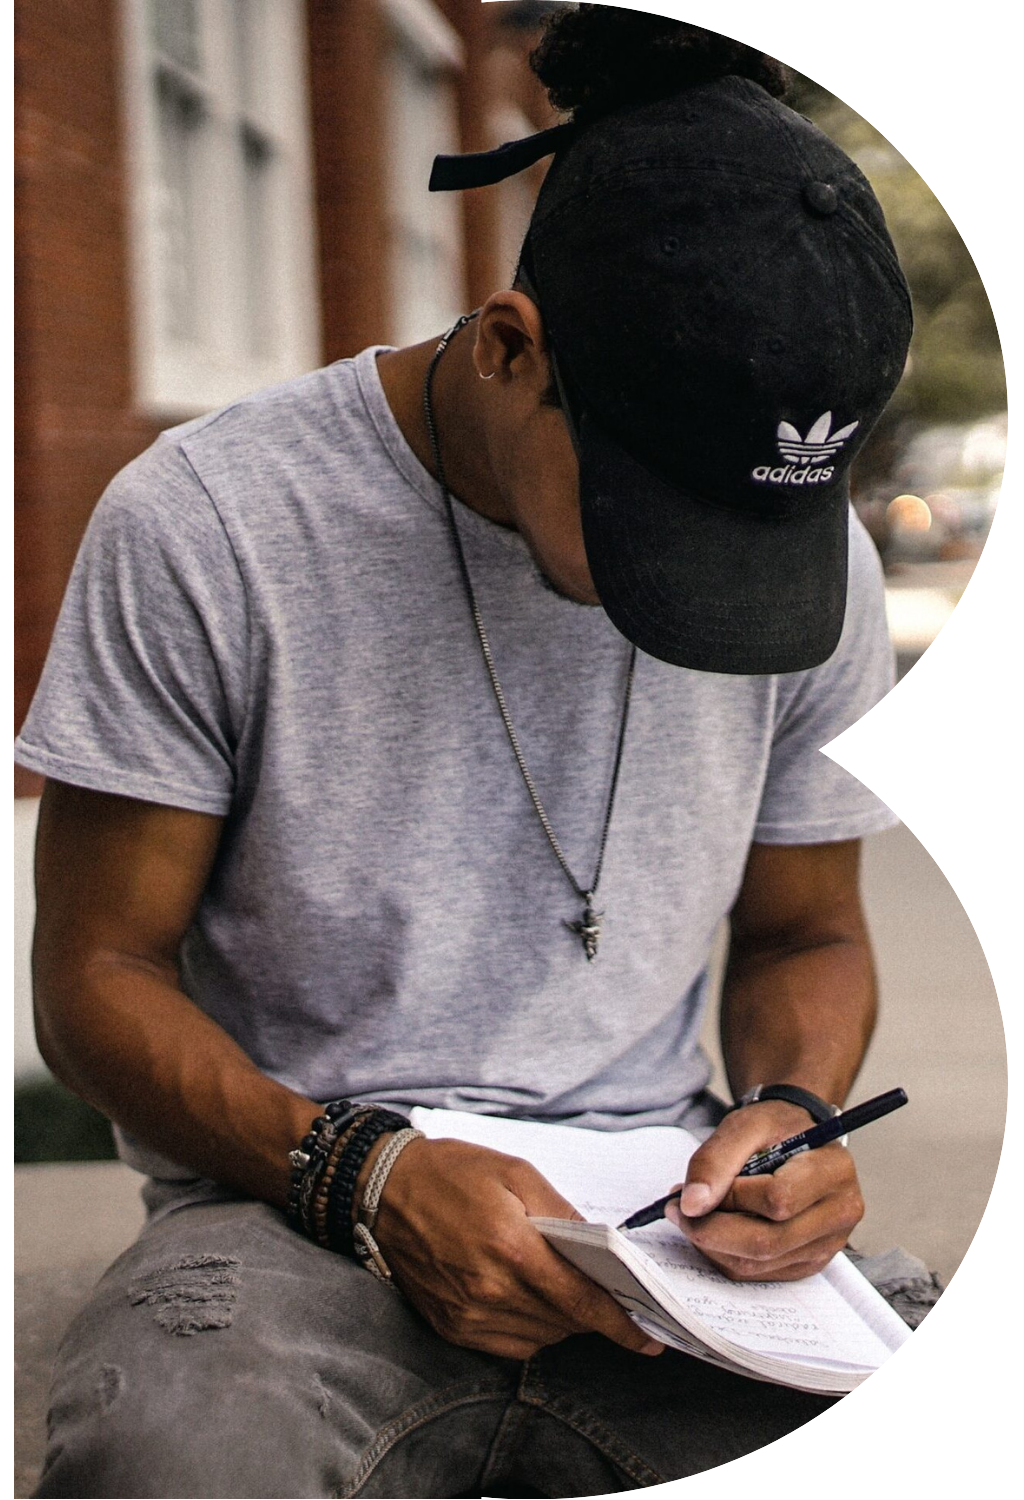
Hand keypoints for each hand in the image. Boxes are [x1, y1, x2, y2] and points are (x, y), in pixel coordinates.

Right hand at [368, 1135, 664, 1359]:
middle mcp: (491, 1290)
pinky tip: (526, 1296)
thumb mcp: (515, 1172)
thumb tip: (600, 1249)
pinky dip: (529, 1328)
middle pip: (565, 1322)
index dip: (620, 1323)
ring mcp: (468, 1315)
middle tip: (607, 1292)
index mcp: (512, 1248)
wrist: (382, 1190)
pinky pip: (509, 1344)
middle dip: (592, 1311)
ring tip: (559, 1284)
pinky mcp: (451, 1327)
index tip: (648, 1337)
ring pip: (541, 1337)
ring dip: (561, 1319)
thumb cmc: (452, 1172)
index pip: (581, 1301)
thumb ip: (562, 1212)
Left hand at [664, 1101, 863, 1281]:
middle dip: (711, 1229)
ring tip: (692, 1215)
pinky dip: (725, 1255)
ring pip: (759, 1263)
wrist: (798, 1138)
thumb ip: (715, 1160)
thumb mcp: (745, 1125)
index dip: (729, 1198)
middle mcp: (840, 1213)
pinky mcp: (809, 1263)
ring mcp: (828, 1244)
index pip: (778, 1200)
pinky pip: (758, 1273)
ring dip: (713, 1244)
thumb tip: (691, 1205)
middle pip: (768, 1241)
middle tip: (677, 1210)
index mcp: (834, 1171)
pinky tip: (714, 1229)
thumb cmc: (776, 1128)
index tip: (689, 1190)